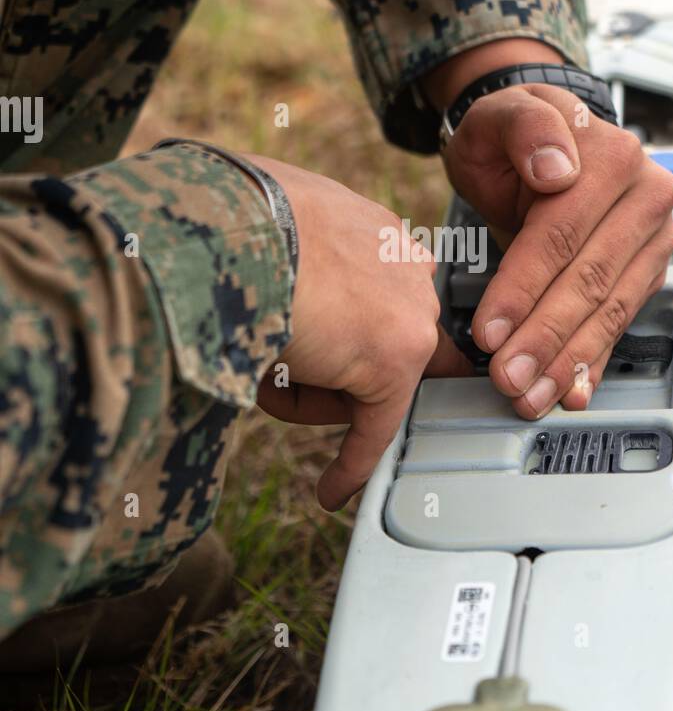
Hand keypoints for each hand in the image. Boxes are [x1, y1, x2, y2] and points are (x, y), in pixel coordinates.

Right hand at [244, 156, 469, 509]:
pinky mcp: (396, 360)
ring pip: (367, 382)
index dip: (361, 334)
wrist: (228, 228)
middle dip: (337, 370)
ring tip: (255, 365)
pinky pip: (374, 428)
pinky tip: (331, 489)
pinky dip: (351, 462)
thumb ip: (294, 274)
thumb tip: (292, 334)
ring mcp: (408, 313)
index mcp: (374, 230)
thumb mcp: (267, 235)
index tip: (352, 357)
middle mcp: (406, 266)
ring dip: (311, 394)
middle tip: (284, 369)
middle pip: (381, 344)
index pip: (387, 295)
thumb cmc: (226, 221)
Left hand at [433, 65, 672, 418]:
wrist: (538, 144)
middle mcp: (645, 198)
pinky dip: (592, 363)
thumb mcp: (502, 114)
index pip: (563, 235)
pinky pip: (618, 323)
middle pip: (590, 280)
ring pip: (608, 311)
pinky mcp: (645, 271)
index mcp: (613, 157)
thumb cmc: (512, 133)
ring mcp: (652, 238)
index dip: (524, 287)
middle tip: (507, 376)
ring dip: (567, 362)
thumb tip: (557, 167)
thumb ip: (526, 128)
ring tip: (529, 394)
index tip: (489, 328)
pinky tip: (572, 391)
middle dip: (544, 338)